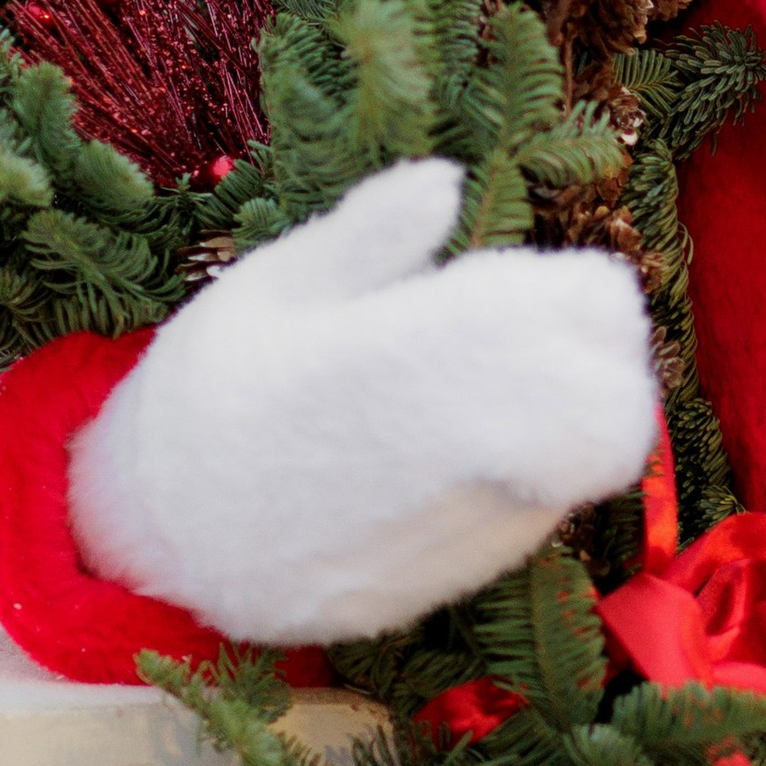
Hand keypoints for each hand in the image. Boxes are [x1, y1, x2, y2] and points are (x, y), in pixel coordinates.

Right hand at [70, 160, 659, 643]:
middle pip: (611, 402)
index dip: (571, 291)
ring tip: (514, 382)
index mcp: (400, 359)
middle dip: (601, 355)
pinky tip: (479, 445)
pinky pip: (540, 516)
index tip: (527, 281)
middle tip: (549, 327)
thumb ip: (368, 236)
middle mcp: (447, 453)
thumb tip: (445, 181)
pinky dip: (539, 472)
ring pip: (585, 469)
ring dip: (580, 413)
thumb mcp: (268, 289)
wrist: (154, 545)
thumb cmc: (210, 392)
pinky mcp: (453, 584)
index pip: (572, 314)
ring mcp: (456, 529)